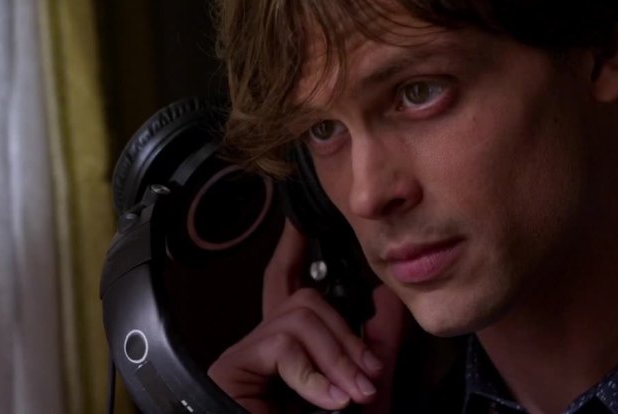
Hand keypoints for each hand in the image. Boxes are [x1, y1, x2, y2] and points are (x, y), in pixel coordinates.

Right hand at [208, 220, 407, 413]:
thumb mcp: (361, 393)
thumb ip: (373, 351)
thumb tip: (385, 302)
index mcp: (293, 350)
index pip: (289, 283)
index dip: (292, 249)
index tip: (299, 222)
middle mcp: (266, 346)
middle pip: (302, 296)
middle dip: (345, 334)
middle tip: (369, 377)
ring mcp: (247, 356)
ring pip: (298, 315)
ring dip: (337, 356)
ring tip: (352, 395)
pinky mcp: (232, 368)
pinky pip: (280, 345)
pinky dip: (313, 374)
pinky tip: (329, 401)